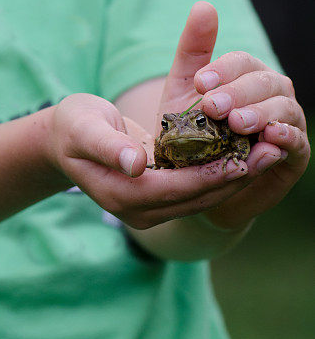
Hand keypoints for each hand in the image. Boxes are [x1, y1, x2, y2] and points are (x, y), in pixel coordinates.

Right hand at [45, 91, 257, 230]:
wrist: (63, 140)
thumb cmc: (73, 127)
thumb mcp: (86, 129)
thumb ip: (109, 147)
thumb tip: (136, 165)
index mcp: (125, 196)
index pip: (181, 189)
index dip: (216, 174)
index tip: (249, 157)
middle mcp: (141, 211)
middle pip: (199, 197)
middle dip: (238, 176)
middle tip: (275, 149)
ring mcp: (150, 209)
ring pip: (203, 196)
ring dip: (237, 175)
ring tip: (271, 149)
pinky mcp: (158, 197)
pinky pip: (196, 188)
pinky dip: (221, 171)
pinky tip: (246, 151)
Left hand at [193, 39, 309, 228]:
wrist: (203, 183)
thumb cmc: (195, 131)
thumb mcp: (185, 92)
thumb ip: (194, 51)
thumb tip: (204, 4)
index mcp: (246, 73)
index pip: (242, 61)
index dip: (223, 70)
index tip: (200, 83)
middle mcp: (271, 91)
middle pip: (262, 81)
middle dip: (238, 92)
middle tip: (214, 107)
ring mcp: (288, 119)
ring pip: (282, 106)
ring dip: (260, 113)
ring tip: (237, 123)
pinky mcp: (296, 152)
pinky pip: (296, 139)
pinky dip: (285, 136)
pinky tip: (269, 137)